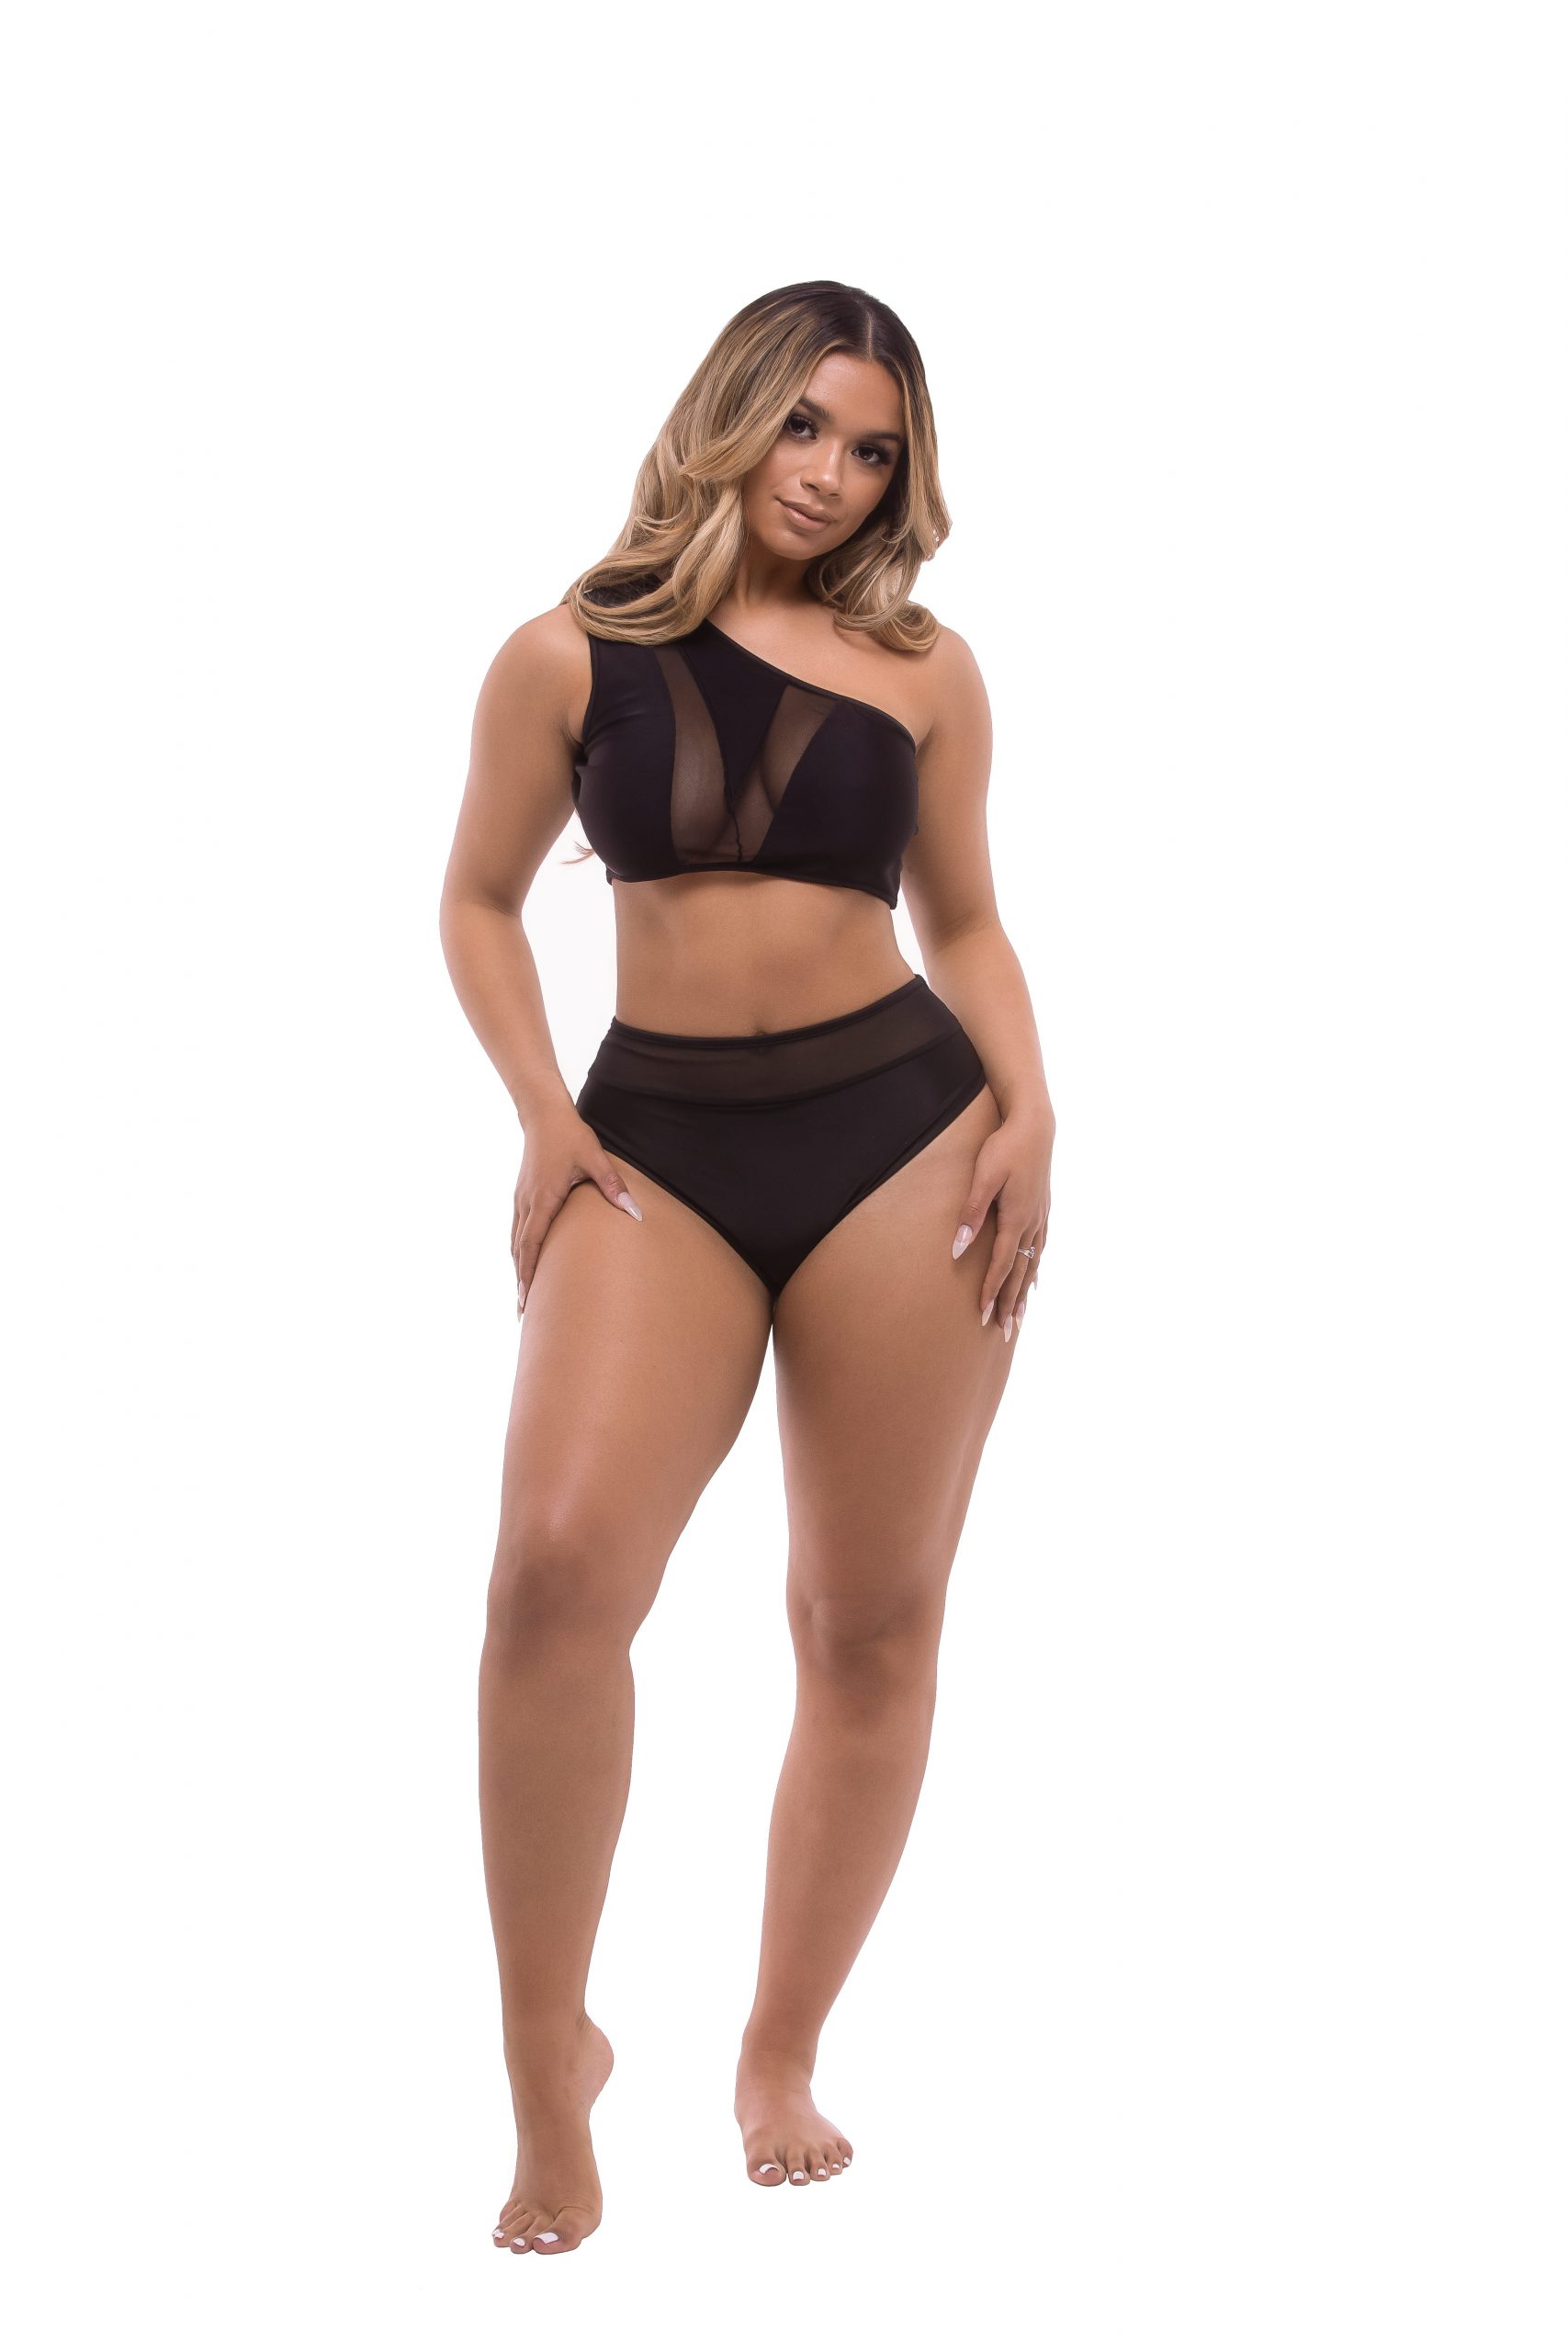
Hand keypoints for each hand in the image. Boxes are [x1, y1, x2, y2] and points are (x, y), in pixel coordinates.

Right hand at [512, 1107, 642, 1315]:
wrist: (544, 1115)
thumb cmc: (571, 1136)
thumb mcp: (595, 1159)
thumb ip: (613, 1187)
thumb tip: (635, 1213)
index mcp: (543, 1200)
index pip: (531, 1246)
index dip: (528, 1275)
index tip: (526, 1300)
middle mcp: (527, 1204)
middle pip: (519, 1252)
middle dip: (521, 1283)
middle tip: (523, 1312)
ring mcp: (521, 1201)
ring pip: (515, 1243)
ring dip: (519, 1270)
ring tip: (523, 1297)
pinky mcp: (523, 1196)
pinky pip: (517, 1231)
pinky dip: (519, 1252)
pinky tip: (525, 1263)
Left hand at [950, 1107, 1053, 1341]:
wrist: (1035, 1125)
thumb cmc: (1004, 1147)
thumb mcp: (983, 1176)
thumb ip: (971, 1212)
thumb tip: (957, 1248)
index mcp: (1015, 1219)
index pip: (1000, 1264)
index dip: (991, 1291)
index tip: (982, 1315)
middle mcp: (1031, 1224)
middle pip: (1019, 1272)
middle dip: (1010, 1303)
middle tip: (1003, 1332)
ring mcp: (1040, 1218)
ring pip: (1032, 1264)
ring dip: (1024, 1293)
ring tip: (1019, 1318)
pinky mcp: (1043, 1210)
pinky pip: (1040, 1249)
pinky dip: (1035, 1269)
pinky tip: (1035, 1280)